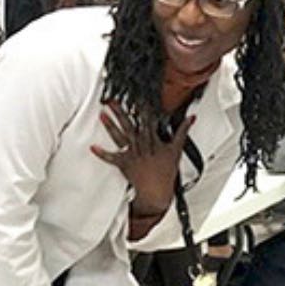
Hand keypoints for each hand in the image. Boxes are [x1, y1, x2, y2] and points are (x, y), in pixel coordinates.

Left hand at [90, 100, 195, 218]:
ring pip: (119, 137)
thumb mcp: (177, 149)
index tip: (136, 96)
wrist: (156, 189)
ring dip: (110, 125)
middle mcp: (141, 145)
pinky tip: (92, 147)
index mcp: (153, 140)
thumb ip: (183, 131)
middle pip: (130, 125)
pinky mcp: (123, 163)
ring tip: (102, 114)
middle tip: (112, 100)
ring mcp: (131, 154)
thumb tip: (191, 118)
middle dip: (121, 112)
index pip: (147, 119)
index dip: (142, 107)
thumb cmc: (166, 170)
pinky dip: (102, 153)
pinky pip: (111, 158)